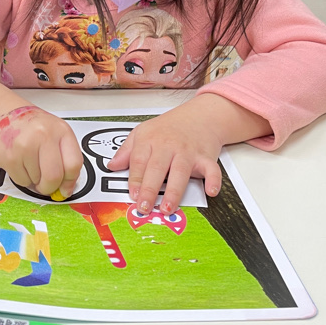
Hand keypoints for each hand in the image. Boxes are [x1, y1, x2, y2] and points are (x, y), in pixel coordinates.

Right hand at [0, 105, 82, 197]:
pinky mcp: (9, 157)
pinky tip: (20, 162)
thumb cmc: (31, 124)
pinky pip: (21, 181)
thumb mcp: (55, 132)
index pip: (74, 164)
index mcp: (61, 130)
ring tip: (29, 162)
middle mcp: (44, 135)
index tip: (65, 188)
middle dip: (50, 187)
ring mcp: (25, 146)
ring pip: (36, 182)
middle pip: (54, 177)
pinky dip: (22, 177)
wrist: (2, 112)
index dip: (70, 181)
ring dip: (34, 179)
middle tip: (46, 184)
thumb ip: (65, 157)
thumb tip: (66, 188)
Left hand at [107, 94, 272, 213]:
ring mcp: (187, 152)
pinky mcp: (205, 157)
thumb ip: (126, 151)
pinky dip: (213, 180)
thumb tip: (112, 166)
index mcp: (150, 140)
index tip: (132, 194)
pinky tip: (210, 191)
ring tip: (166, 208)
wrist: (199, 116)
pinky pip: (211, 169)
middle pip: (157, 168)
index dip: (134, 179)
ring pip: (180, 172)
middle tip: (144, 206)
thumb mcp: (142, 132)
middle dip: (149, 189)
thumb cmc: (169, 128)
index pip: (139, 161)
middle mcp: (168, 146)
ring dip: (173, 192)